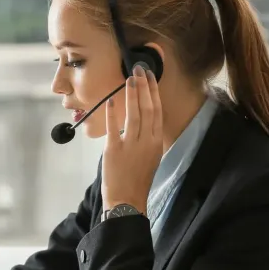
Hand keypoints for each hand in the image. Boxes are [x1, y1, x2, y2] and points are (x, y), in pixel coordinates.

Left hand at [102, 64, 162, 213]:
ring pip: (134, 114)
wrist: (127, 200)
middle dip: (144, 87)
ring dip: (132, 95)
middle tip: (140, 69)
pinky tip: (112, 100)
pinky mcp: (114, 151)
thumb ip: (147, 138)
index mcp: (156, 142)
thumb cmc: (137, 180)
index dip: (153, 92)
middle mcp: (146, 141)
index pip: (157, 111)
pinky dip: (113, 113)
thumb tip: (143, 121)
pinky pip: (114, 128)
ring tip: (129, 79)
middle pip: (147, 108)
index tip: (150, 77)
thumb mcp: (149, 157)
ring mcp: (131, 145)